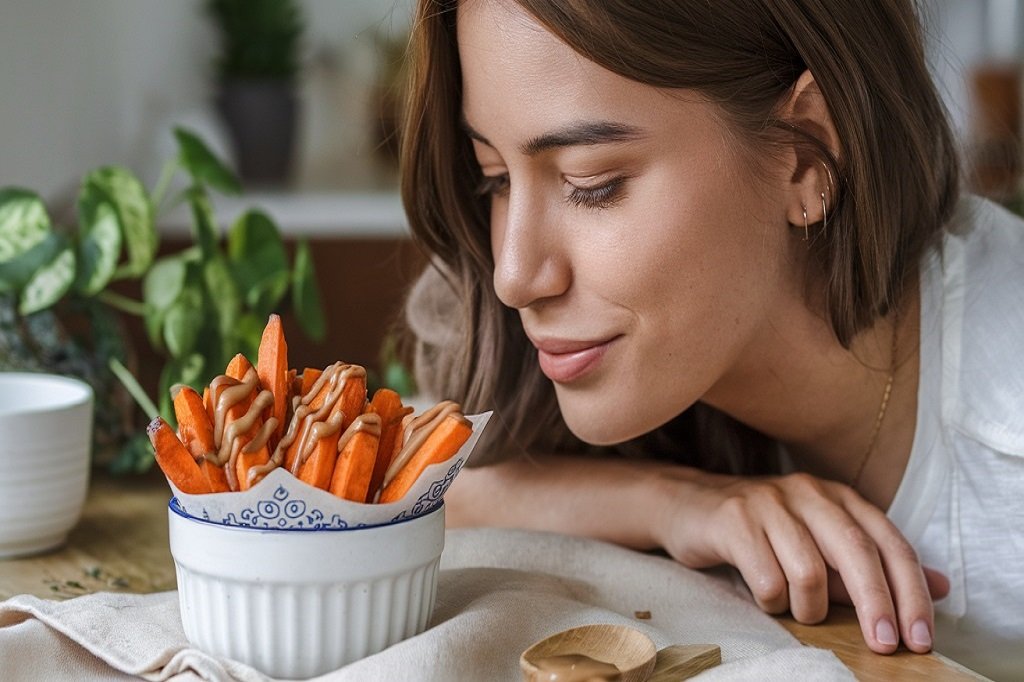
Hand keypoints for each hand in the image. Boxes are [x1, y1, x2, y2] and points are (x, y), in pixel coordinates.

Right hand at [655, 471, 947, 653]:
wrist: (690, 508)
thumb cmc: (764, 533)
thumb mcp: (823, 545)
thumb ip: (874, 566)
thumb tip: (939, 586)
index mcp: (839, 497)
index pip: (889, 543)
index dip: (910, 593)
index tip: (919, 638)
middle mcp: (808, 492)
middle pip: (856, 552)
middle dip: (876, 605)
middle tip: (882, 646)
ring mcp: (769, 503)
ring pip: (809, 571)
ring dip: (808, 608)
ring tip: (796, 610)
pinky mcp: (734, 520)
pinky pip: (766, 578)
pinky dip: (771, 601)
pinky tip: (764, 596)